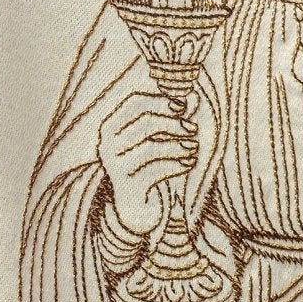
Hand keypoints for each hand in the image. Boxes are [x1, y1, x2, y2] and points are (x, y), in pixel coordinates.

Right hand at [97, 87, 198, 236]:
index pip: (135, 103)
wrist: (131, 205)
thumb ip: (169, 116)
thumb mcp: (152, 138)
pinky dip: (176, 165)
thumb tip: (194, 97)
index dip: (161, 101)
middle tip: (193, 128)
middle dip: (173, 124)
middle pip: (145, 123)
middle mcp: (108, 145)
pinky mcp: (127, 186)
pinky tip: (189, 163)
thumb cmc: (144, 162)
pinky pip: (156, 171)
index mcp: (110, 126)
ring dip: (177, 145)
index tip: (183, 106)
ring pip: (151, 148)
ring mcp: (115, 167)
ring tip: (194, 147)